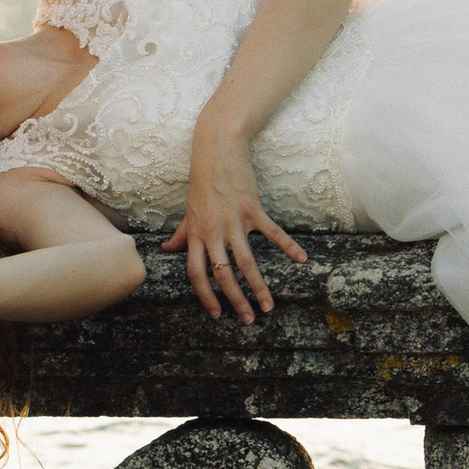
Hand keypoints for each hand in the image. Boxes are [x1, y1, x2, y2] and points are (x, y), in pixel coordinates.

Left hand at [163, 124, 307, 323]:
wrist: (217, 148)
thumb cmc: (202, 180)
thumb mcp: (188, 209)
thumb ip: (181, 233)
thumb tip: (166, 249)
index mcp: (195, 234)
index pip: (196, 274)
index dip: (205, 297)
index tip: (217, 315)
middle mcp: (213, 231)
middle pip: (222, 274)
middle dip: (236, 301)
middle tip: (249, 320)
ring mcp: (233, 220)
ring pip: (246, 262)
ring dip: (258, 287)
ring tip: (269, 306)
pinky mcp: (252, 208)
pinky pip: (272, 233)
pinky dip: (288, 246)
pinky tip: (301, 259)